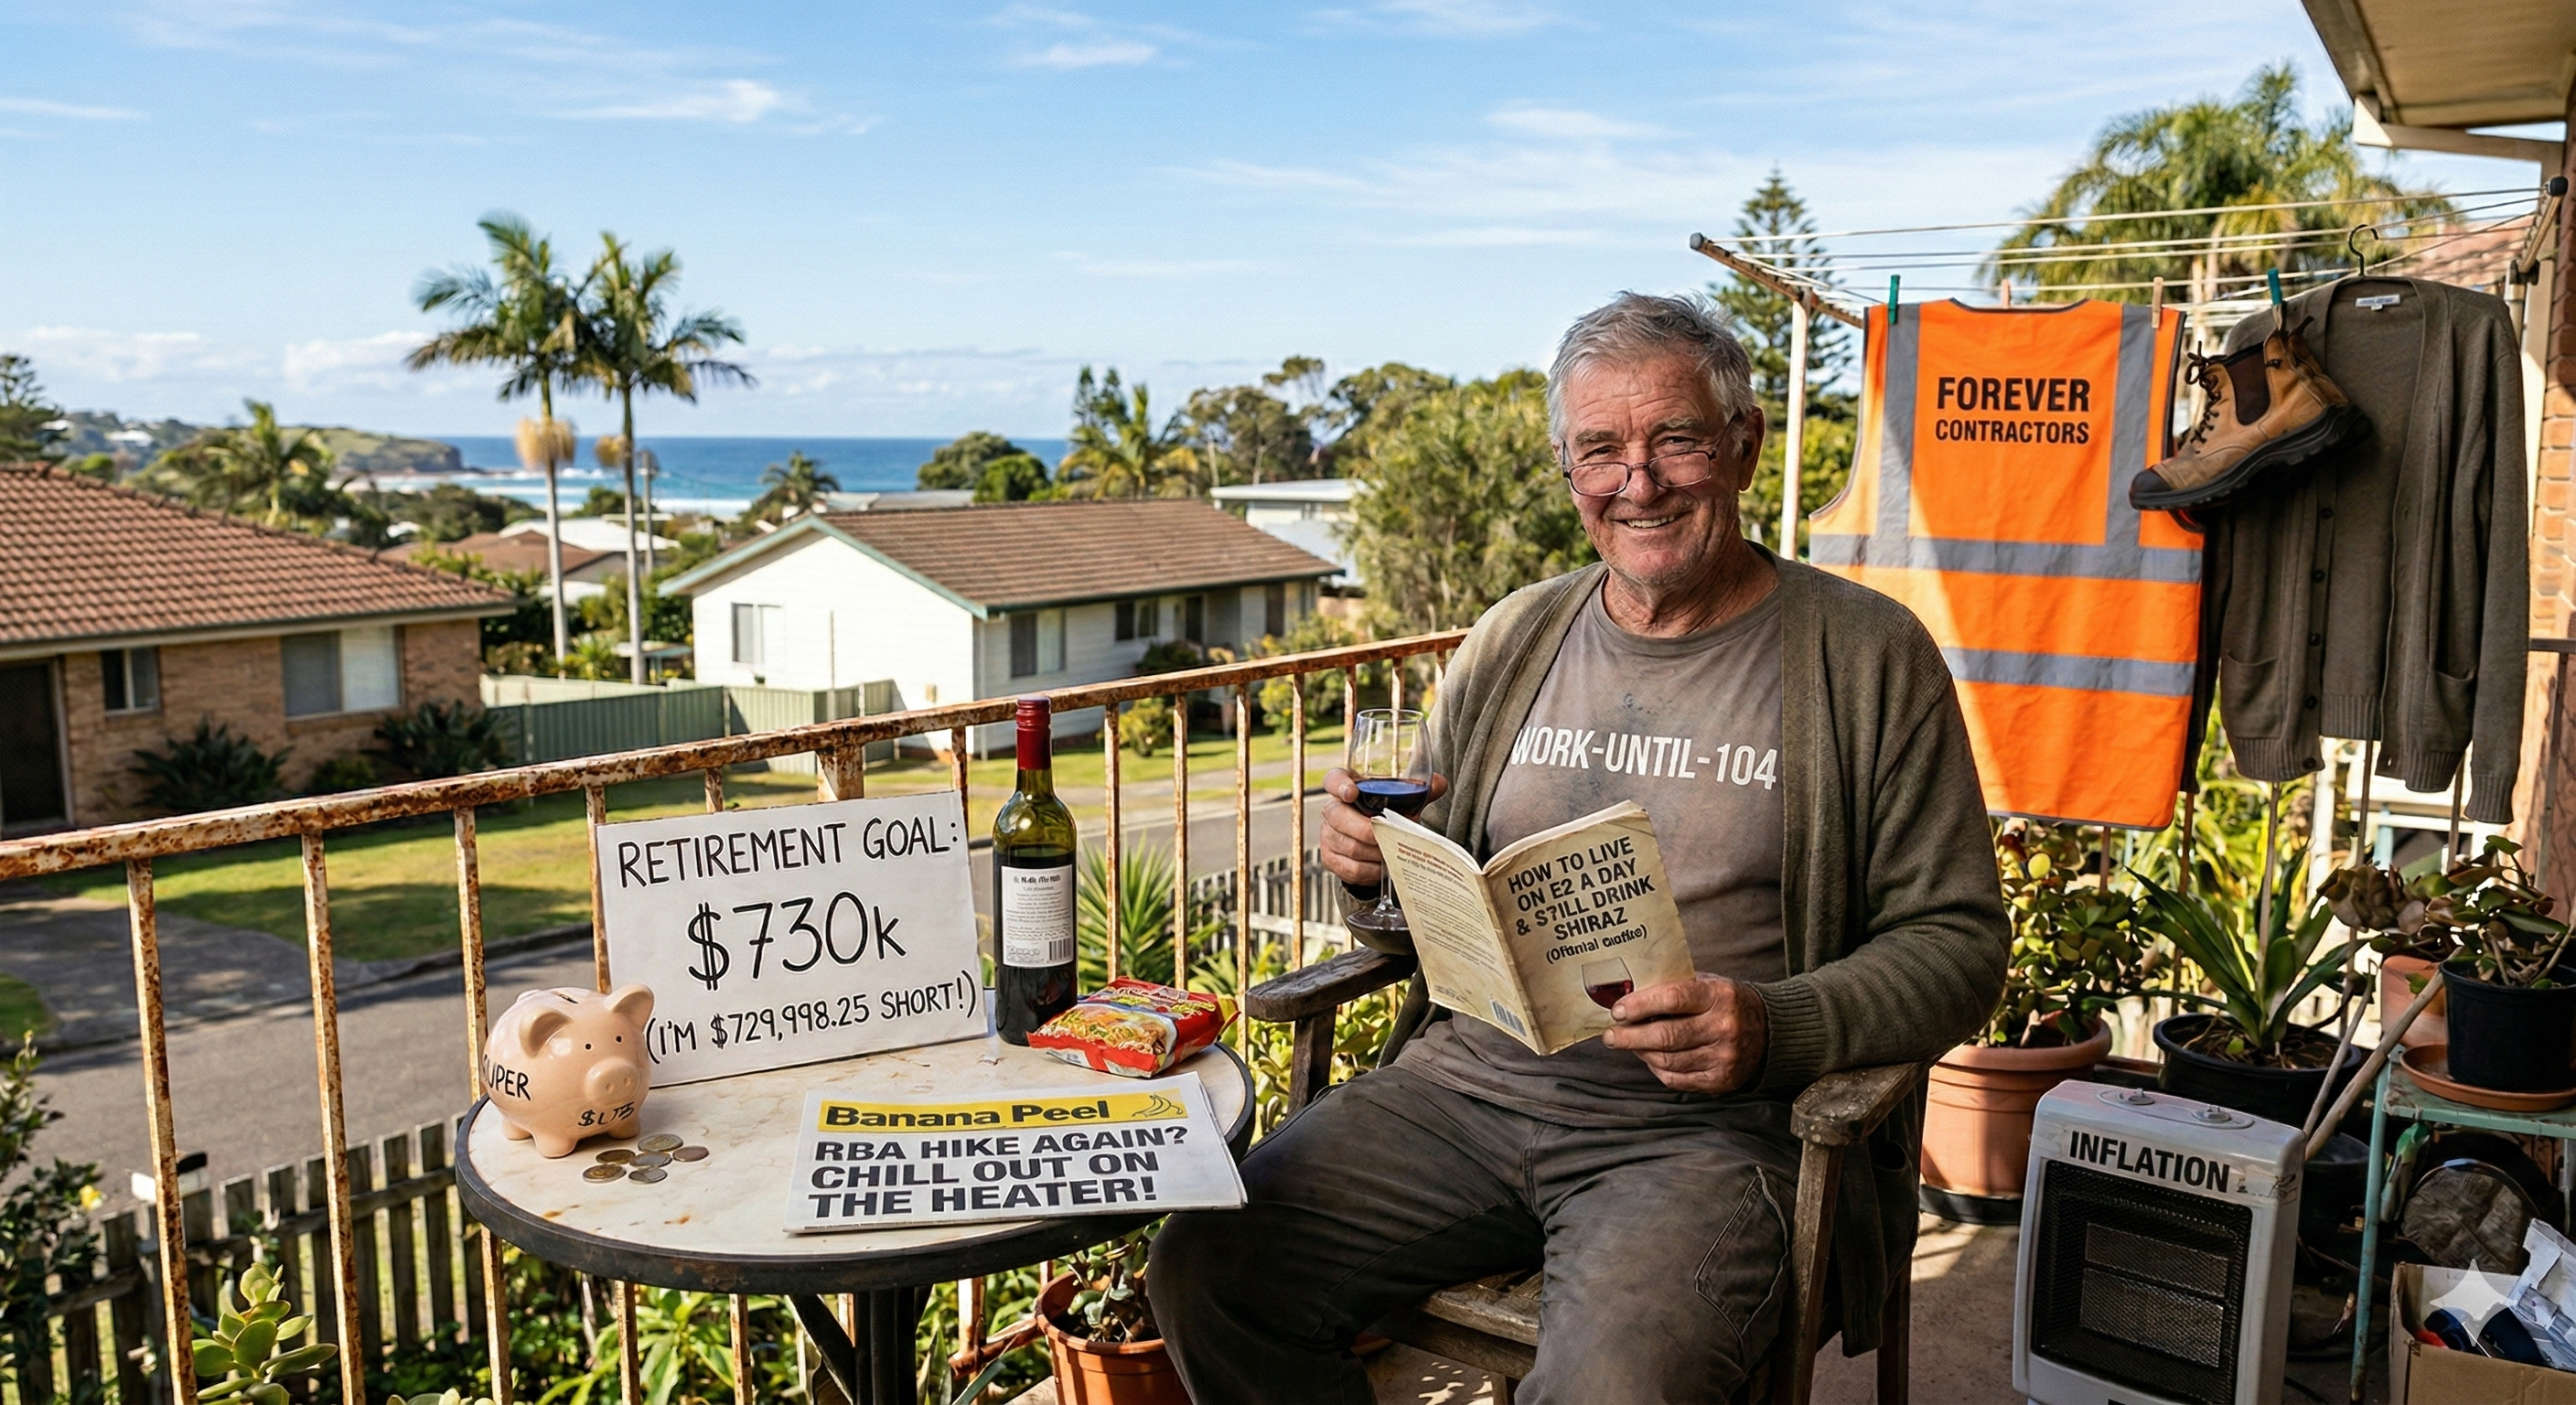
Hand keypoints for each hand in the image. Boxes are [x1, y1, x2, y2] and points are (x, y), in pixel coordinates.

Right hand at [1319, 766, 1449, 885]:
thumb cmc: (1383, 813)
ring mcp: (1328, 835)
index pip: (1334, 780)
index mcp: (1346, 787)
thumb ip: (1417, 792)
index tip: (1352, 792)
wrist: (1370, 840)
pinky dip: (1371, 870)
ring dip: (1375, 852)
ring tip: (1394, 851)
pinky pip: (1351, 868)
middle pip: (1339, 818)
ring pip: (1350, 846)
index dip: (1339, 785)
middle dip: (1368, 829)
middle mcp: (1332, 810)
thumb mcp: (1400, 801)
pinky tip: (1384, 867)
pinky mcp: (1330, 858)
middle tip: (1392, 834)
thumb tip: (1438, 784)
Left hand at [1600, 975, 1767, 1095]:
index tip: (1618, 1010)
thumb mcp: (1708, 983)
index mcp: (1719, 996)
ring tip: (1629, 1044)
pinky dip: (1657, 1069)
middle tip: (1610, 1035)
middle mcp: (1724, 1027)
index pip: (1672, 998)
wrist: (1770, 1031)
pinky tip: (1650, 1058)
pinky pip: (1677, 1079)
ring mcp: (1724, 1057)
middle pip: (1666, 1035)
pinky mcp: (1721, 1080)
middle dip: (1630, 1036)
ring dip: (1641, 1053)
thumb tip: (1629, 993)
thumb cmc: (1727, 1003)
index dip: (1640, 1006)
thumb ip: (1674, 987)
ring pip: (1668, 1060)